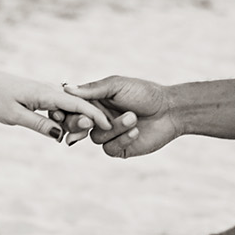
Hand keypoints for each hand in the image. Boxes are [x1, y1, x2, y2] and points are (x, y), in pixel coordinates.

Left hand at [0, 72, 112, 143]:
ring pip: (72, 110)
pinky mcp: (47, 96)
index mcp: (47, 93)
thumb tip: (60, 134)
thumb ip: (38, 124)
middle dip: (83, 125)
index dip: (96, 116)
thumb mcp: (15, 116)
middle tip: (70, 143)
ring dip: (73, 124)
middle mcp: (53, 90)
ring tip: (63, 139)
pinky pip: (63, 109)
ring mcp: (51, 92)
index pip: (79, 104)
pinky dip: (65, 120)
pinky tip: (58, 130)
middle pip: (79, 108)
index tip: (109, 127)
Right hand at [49, 75, 180, 156]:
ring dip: (115, 128)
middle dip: (82, 123)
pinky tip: (136, 131)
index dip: (67, 112)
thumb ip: (93, 89)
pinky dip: (122, 139)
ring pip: (96, 137)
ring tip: (133, 117)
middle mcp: (98, 119)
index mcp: (94, 102)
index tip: (64, 111)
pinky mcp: (120, 148)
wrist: (170, 110)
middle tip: (91, 120)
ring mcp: (109, 135)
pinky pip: (110, 149)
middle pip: (77, 126)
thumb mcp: (117, 86)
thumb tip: (67, 89)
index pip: (72, 109)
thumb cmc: (145, 93)